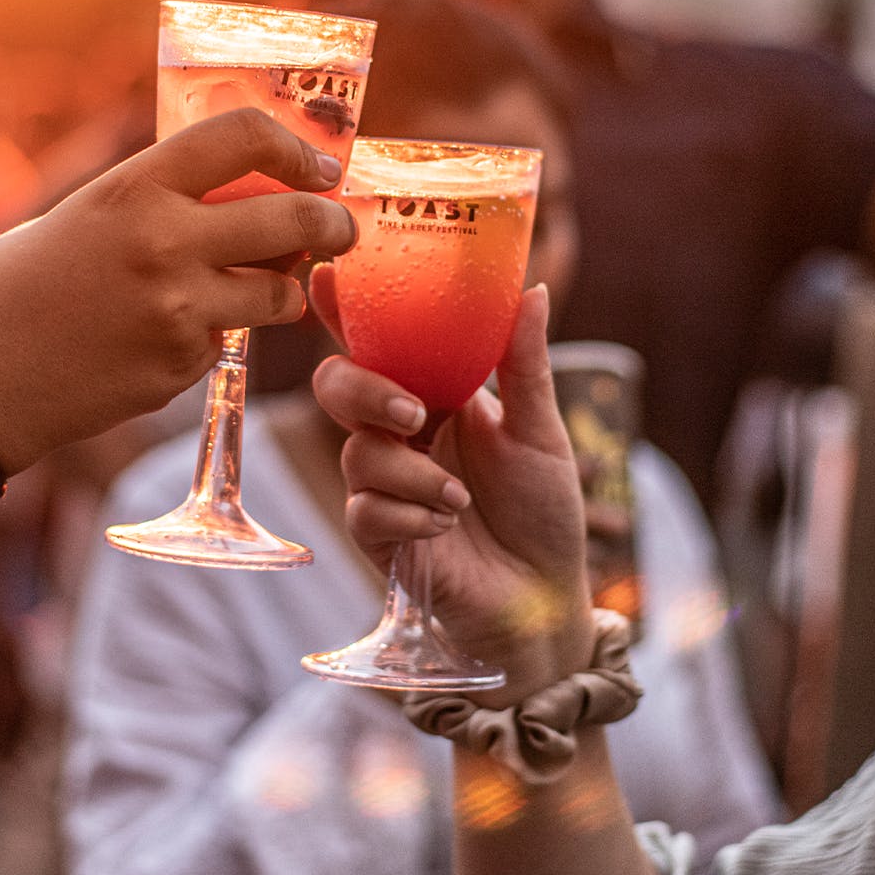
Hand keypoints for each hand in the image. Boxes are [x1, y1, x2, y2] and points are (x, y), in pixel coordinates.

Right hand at [0, 110, 356, 472]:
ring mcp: (177, 314)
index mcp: (132, 189)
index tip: (317, 164)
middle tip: (341, 226)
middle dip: (333, 222)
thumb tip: (239, 191)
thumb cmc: (11, 288)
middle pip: (294, 219)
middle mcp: (165, 246)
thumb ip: (156, 200)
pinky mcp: (177, 370)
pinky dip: (220, 334)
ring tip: (266, 284)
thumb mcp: (82, 216)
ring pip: (280, 293)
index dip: (295, 146)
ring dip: (286, 288)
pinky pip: (228, 342)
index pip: (243, 136)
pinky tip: (171, 334)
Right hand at [310, 272, 592, 701]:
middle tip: (415, 413)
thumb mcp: (541, 431)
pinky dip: (411, 513)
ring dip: (414, 473)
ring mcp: (383, 483)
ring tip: (462, 498)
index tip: (329, 274)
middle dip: (366, 390)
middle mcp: (399, 432)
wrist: (545, 600)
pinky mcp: (377, 534)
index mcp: (434, 394)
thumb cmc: (544, 512)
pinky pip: (365, 508)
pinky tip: (447, 526)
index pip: (379, 341)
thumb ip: (524, 363)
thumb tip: (533, 289)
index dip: (345, 308)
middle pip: (339, 385)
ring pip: (356, 451)